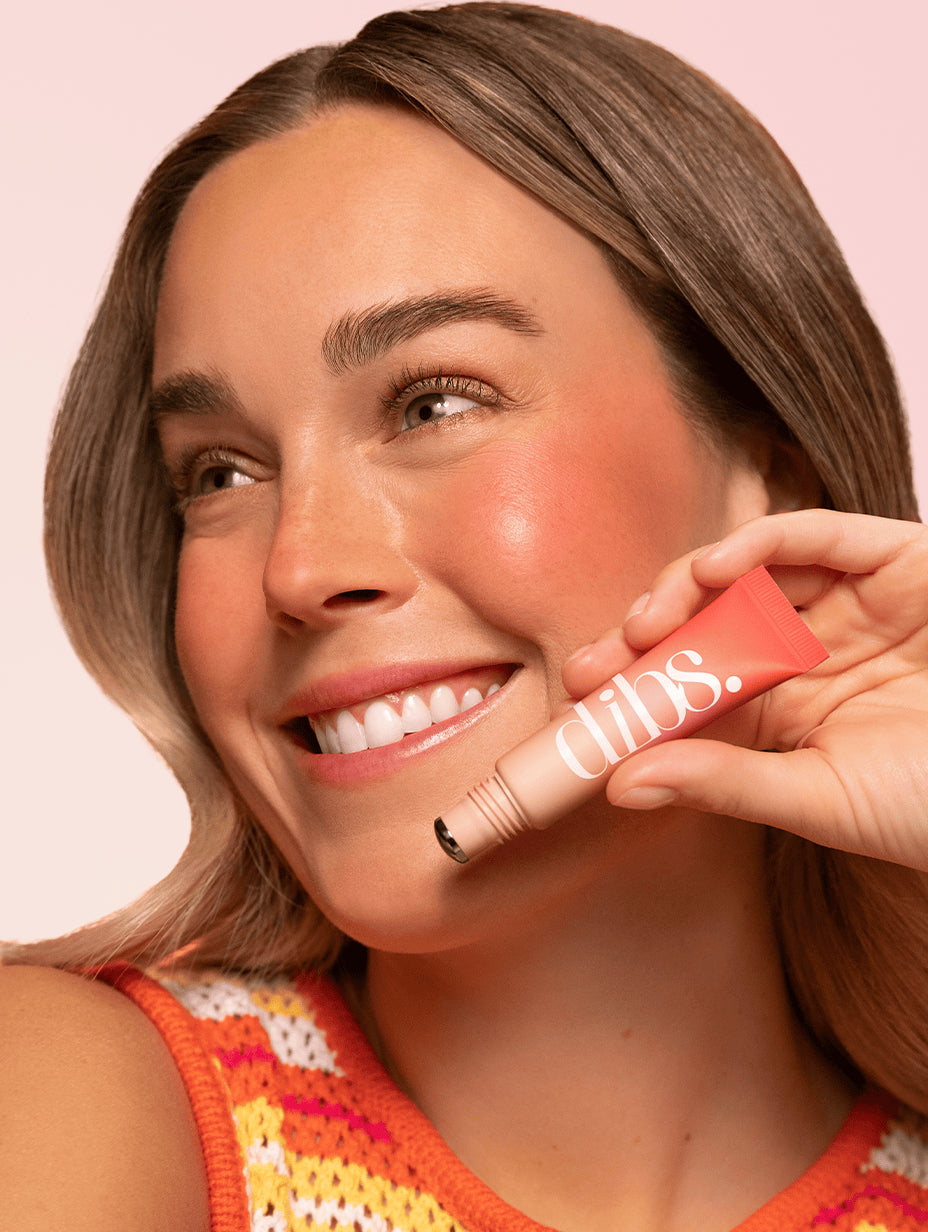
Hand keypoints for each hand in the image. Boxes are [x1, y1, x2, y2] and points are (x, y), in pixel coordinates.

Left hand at [562, 510, 927, 870]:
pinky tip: (717, 570)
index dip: (633, 685)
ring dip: (688, 587)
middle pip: (704, 624)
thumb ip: (724, 784)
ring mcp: (847, 603)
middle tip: (600, 658)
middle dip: (647, 635)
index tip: (580, 697)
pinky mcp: (896, 562)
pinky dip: (763, 542)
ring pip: (746, 574)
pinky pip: (817, 535)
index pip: (690, 686)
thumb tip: (622, 784)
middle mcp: (805, 650)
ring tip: (649, 619)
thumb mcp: (820, 800)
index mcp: (782, 710)